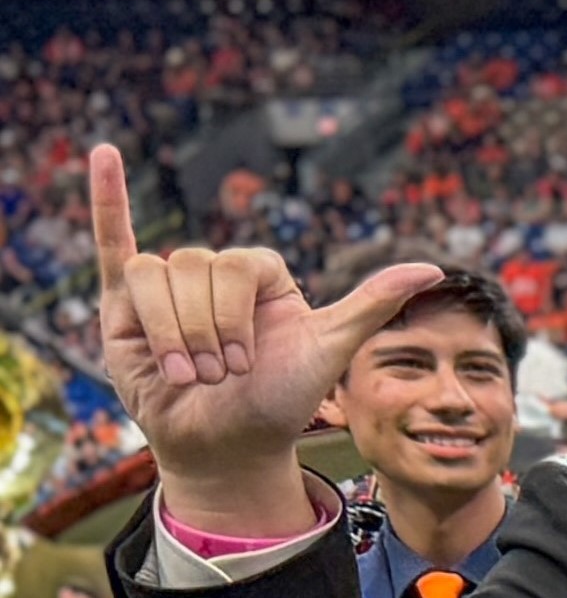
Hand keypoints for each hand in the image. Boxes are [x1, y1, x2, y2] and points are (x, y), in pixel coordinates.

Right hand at [86, 143, 446, 532]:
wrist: (228, 444)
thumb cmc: (278, 400)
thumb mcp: (329, 349)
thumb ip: (372, 305)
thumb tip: (432, 269)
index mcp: (260, 273)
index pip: (236, 263)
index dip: (236, 316)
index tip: (248, 364)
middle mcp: (212, 273)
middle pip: (191, 267)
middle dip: (205, 331)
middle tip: (217, 374)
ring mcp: (166, 286)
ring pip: (150, 274)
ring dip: (168, 332)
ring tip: (186, 373)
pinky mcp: (124, 304)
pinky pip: (112, 240)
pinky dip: (105, 197)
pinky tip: (102, 153)